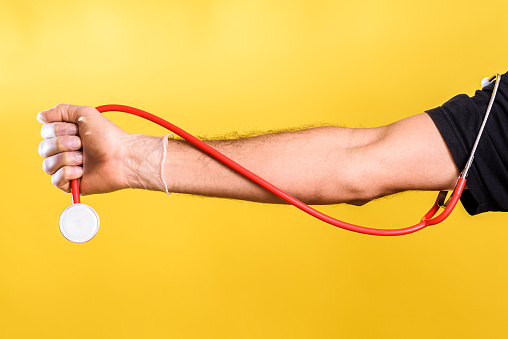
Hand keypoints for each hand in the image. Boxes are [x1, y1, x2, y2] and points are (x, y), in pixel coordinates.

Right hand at [38, 104, 164, 194]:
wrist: (122, 157)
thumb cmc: (108, 137)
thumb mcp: (85, 114)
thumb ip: (62, 110)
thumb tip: (40, 116)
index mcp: (67, 135)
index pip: (45, 132)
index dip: (59, 130)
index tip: (78, 130)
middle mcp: (65, 151)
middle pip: (43, 148)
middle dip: (62, 144)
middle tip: (82, 144)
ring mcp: (68, 168)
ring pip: (47, 165)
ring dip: (66, 159)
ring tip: (84, 159)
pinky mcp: (72, 184)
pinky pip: (55, 180)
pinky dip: (67, 173)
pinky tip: (81, 171)